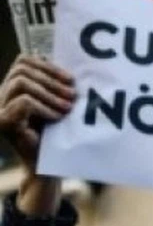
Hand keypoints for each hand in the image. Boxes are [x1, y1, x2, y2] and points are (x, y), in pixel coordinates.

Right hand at [0, 55, 74, 171]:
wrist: (48, 166)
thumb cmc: (55, 133)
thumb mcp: (57, 103)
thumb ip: (55, 84)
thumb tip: (61, 60)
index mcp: (14, 87)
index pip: (23, 61)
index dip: (48, 65)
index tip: (71, 79)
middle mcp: (2, 95)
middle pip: (22, 69)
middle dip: (51, 79)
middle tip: (73, 94)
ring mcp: (0, 109)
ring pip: (21, 83)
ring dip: (50, 93)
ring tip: (68, 107)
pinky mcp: (4, 123)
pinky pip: (24, 103)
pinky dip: (45, 108)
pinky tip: (58, 118)